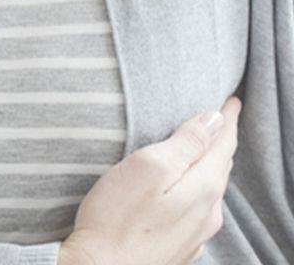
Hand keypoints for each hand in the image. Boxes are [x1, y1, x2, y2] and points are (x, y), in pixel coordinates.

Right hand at [58, 97, 241, 264]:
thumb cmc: (116, 217)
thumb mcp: (148, 167)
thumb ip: (185, 142)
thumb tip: (212, 120)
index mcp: (203, 186)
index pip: (223, 143)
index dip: (226, 118)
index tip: (230, 100)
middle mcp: (207, 212)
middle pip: (220, 167)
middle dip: (221, 141)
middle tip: (220, 119)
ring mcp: (194, 233)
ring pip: (209, 190)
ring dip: (209, 166)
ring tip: (204, 150)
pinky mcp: (177, 247)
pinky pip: (195, 210)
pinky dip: (195, 190)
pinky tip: (183, 190)